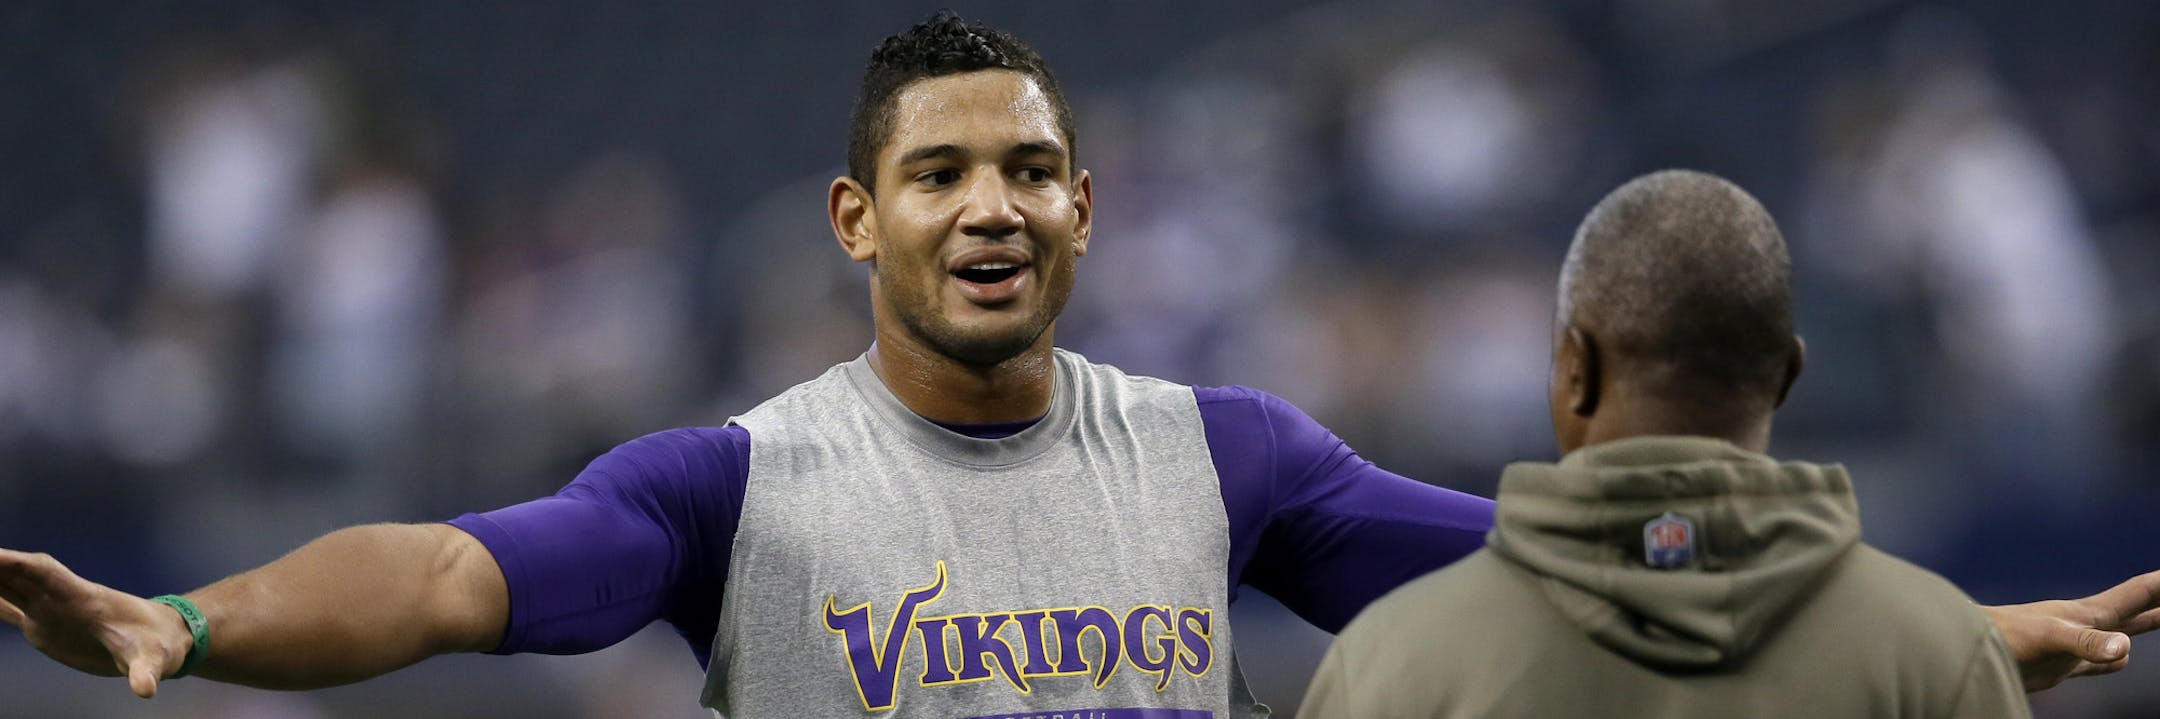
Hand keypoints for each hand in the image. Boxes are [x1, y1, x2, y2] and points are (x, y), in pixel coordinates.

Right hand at [0, 549, 193, 697]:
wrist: (161, 640)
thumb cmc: (160, 646)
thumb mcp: (154, 660)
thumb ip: (144, 672)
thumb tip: (145, 689)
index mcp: (82, 597)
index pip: (42, 572)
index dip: (14, 562)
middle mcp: (60, 598)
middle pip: (15, 575)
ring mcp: (49, 610)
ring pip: (6, 589)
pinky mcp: (43, 626)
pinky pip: (7, 610)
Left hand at [1982, 569, 2159, 691]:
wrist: (1971, 651)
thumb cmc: (2005, 637)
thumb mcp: (2051, 637)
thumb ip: (2087, 643)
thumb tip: (2125, 650)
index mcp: (2090, 613)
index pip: (2137, 593)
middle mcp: (2086, 625)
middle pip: (2137, 611)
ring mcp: (2076, 646)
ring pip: (2122, 636)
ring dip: (2142, 627)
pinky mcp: (2062, 666)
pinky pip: (2101, 663)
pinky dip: (2114, 660)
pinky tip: (2120, 659)